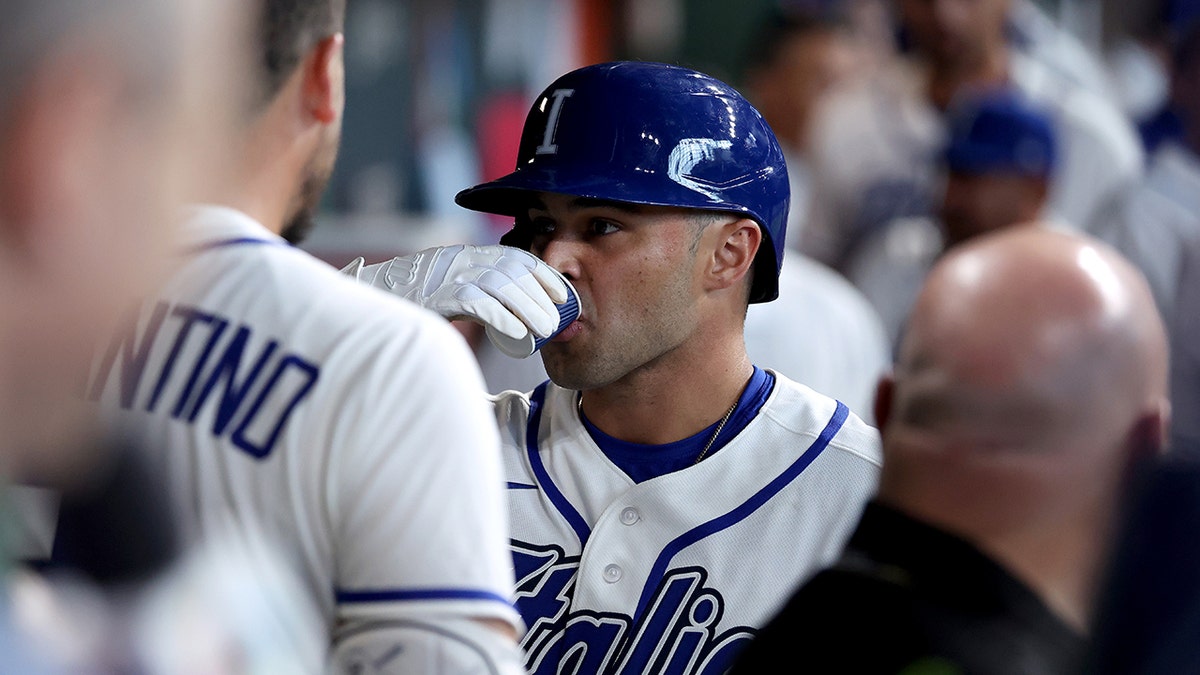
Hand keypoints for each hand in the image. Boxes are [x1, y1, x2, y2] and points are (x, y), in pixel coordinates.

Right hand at [341, 245, 569, 342]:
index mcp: (460, 257)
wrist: (355, 311)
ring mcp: (442, 275)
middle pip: (511, 268)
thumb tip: (504, 320)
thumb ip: (470, 298)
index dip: (541, 272)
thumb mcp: (441, 294)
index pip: (513, 255)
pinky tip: (518, 336)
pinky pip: (475, 302)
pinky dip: (501, 318)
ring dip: (528, 307)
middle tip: (560, 319)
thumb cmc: (400, 309)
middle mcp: (454, 260)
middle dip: (541, 292)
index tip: (564, 292)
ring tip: (547, 331)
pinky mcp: (431, 295)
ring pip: (498, 284)